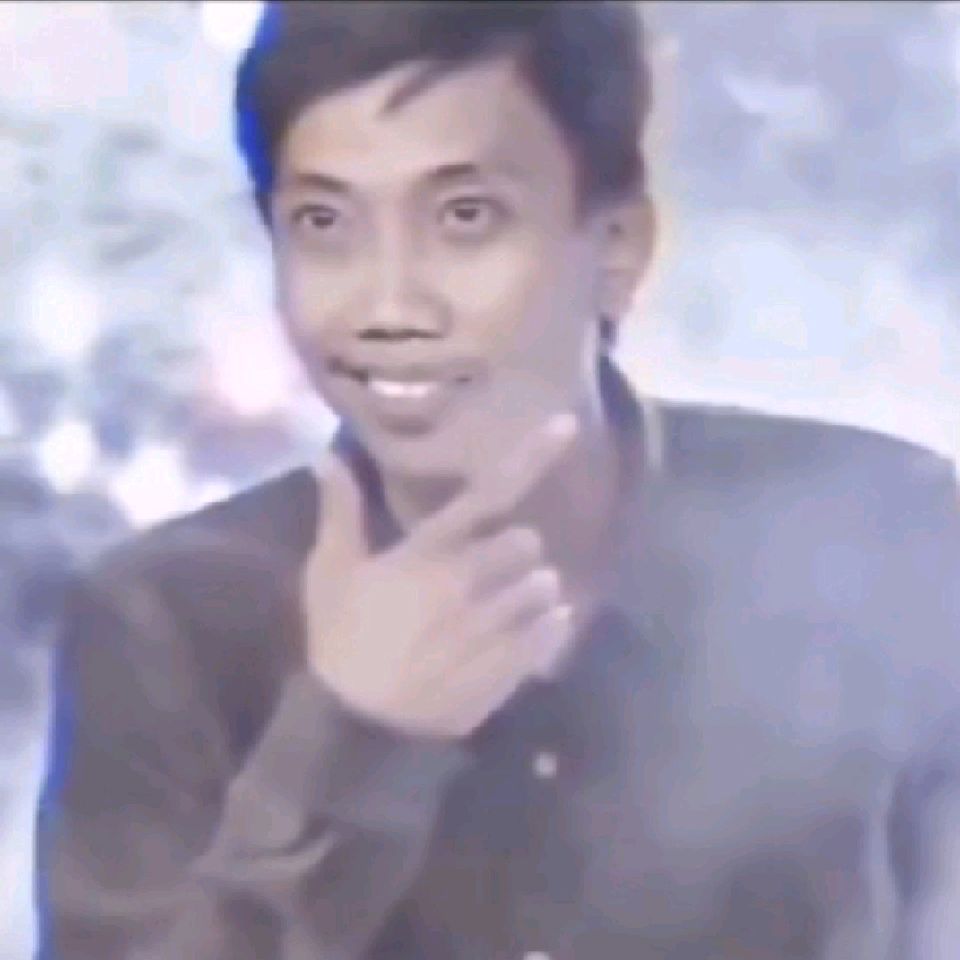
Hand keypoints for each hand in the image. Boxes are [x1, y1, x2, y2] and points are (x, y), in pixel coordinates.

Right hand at [301, 413, 578, 739]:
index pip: (488, 493)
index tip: (567, 423)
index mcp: (426, 553)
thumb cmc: (340, 639)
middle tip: (499, 564)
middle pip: (527, 543)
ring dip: (534, 590)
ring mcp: (490, 629)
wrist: (353, 724)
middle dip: (518, 549)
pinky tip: (534, 629)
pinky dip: (548, 627)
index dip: (531, 456)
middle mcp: (466, 583)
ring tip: (513, 602)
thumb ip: (339, 512)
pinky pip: (549, 635)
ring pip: (543, 590)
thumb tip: (327, 455)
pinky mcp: (506, 668)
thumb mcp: (330, 572)